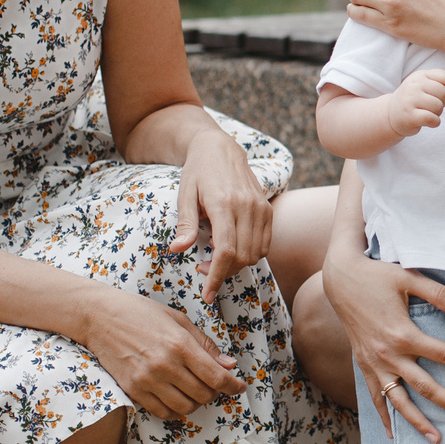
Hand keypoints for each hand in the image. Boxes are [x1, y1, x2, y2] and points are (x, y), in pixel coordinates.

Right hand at [80, 291, 246, 420]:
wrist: (100, 317)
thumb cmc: (141, 313)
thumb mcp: (179, 320)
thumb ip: (205, 344)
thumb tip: (229, 365)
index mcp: (180, 345)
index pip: (216, 376)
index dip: (233, 386)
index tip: (239, 387)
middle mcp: (165, 365)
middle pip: (203, 394)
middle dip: (215, 392)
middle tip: (214, 384)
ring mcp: (147, 380)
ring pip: (185, 407)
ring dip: (196, 402)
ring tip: (196, 390)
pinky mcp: (132, 390)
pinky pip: (162, 412)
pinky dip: (176, 410)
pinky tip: (177, 397)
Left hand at [170, 131, 272, 301]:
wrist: (220, 148)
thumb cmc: (197, 172)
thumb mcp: (185, 195)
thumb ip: (185, 224)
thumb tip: (177, 250)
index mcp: (224, 205)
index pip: (225, 252)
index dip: (216, 277)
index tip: (207, 294)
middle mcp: (247, 207)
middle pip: (242, 257)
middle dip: (222, 272)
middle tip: (202, 269)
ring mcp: (261, 208)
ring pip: (256, 253)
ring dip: (237, 265)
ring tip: (215, 257)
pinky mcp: (267, 209)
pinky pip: (265, 244)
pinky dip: (251, 254)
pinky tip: (233, 247)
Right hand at [320, 237, 444, 442]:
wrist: (340, 279)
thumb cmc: (377, 275)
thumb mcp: (408, 277)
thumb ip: (439, 294)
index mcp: (403, 334)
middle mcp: (389, 355)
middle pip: (426, 387)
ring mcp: (374, 363)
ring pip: (399, 400)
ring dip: (418, 422)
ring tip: (437, 440)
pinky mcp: (363, 365)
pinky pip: (374, 397)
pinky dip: (384, 416)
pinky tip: (394, 434)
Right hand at [385, 68, 444, 138]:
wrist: (391, 115)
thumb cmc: (414, 100)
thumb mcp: (425, 85)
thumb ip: (442, 83)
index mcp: (420, 75)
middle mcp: (413, 85)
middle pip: (442, 93)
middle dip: (443, 102)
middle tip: (433, 106)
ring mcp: (410, 100)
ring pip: (438, 106)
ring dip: (437, 113)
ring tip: (428, 113)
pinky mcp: (409, 116)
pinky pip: (432, 119)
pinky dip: (435, 122)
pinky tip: (428, 122)